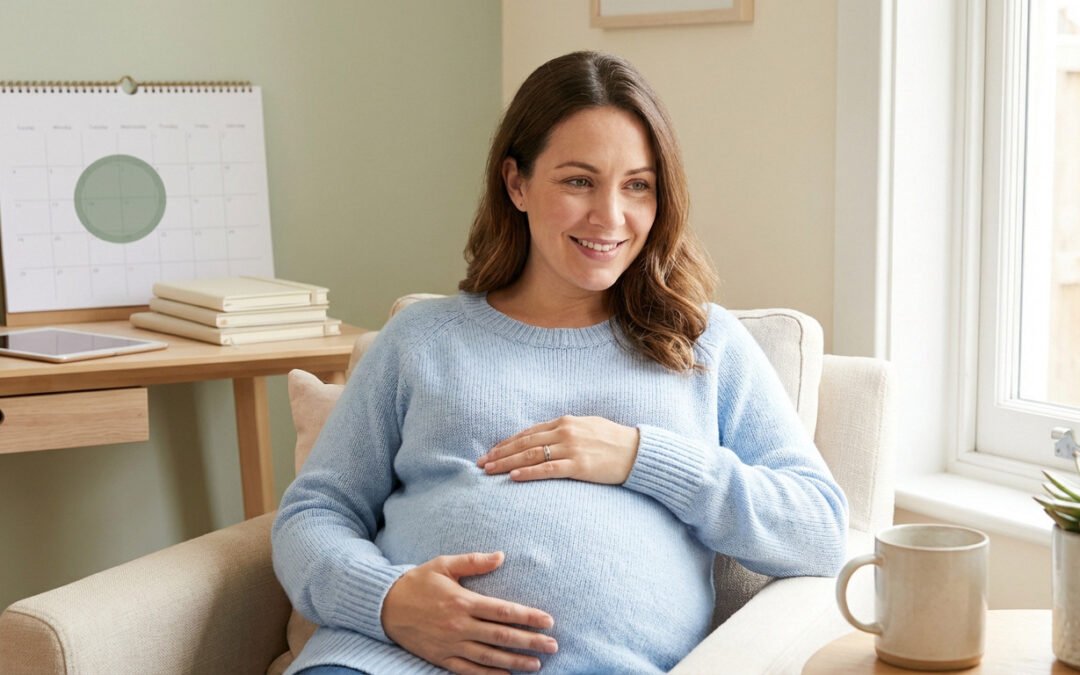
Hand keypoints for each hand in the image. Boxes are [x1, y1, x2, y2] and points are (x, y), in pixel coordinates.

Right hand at [381, 551, 557, 673]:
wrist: (384, 606)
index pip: (504, 611)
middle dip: (530, 642)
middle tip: (553, 645)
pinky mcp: (441, 657)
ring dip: (515, 662)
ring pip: (489, 657)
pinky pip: (469, 670)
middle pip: (502, 637)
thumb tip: (502, 556)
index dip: (529, 617)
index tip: (549, 621)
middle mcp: (460, 625)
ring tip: (536, 664)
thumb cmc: (417, 582)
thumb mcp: (444, 564)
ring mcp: (451, 644)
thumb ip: (474, 561)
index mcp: (463, 601)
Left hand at [478, 415, 639, 484]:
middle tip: (481, 463)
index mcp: (565, 422)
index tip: (491, 451)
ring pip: (531, 455)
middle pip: (524, 443)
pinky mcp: (579, 465)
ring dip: (507, 463)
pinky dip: (529, 473)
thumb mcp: (588, 427)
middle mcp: (565, 432)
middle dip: (500, 453)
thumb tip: (547, 438)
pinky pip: (548, 469)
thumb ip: (566, 431)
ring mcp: (571, 448)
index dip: (507, 442)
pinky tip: (513, 477)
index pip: (528, 432)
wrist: (638, 451)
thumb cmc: (614, 441)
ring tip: (489, 471)